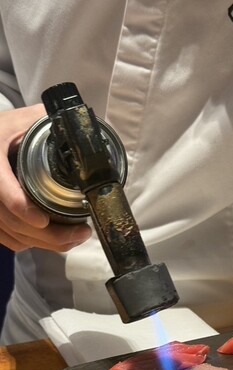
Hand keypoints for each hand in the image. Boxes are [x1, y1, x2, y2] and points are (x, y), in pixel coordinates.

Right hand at [0, 104, 91, 251]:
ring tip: (76, 237)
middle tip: (81, 233)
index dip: (19, 205)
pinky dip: (31, 243)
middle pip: (11, 220)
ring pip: (12, 234)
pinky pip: (8, 240)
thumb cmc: (2, 130)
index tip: (42, 220)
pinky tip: (53, 239)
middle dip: (49, 234)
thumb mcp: (20, 120)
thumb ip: (44, 120)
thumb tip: (76, 126)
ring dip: (46, 243)